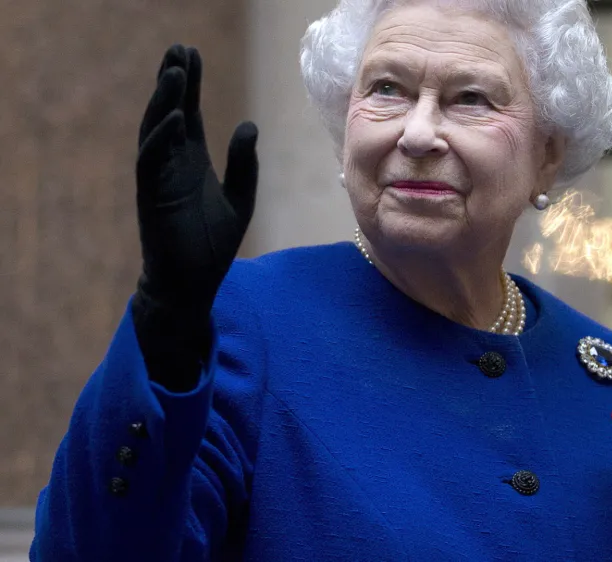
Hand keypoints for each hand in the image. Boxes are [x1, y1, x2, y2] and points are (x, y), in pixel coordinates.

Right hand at [135, 44, 257, 314]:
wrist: (191, 284)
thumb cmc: (211, 245)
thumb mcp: (239, 199)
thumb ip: (243, 165)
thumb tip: (247, 125)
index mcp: (192, 162)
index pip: (188, 115)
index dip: (190, 85)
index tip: (192, 54)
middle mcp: (172, 165)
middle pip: (170, 114)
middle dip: (174, 82)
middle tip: (179, 48)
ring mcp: (159, 179)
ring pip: (156, 131)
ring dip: (164, 101)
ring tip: (174, 73)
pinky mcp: (152, 197)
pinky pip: (151, 162)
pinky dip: (161, 138)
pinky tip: (173, 118)